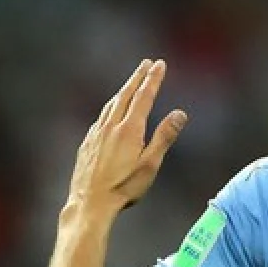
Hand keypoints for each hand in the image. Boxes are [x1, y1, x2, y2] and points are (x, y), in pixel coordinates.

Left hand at [68, 59, 186, 211]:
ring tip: (131, 82)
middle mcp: (111, 126)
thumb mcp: (151, 164)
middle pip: (126, 95)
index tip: (160, 65)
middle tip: (146, 64)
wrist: (90, 202)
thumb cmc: (124, 187)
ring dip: (123, 90)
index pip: (144, 97)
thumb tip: (180, 113)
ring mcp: (96, 133)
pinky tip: (111, 111)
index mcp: (129, 130)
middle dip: (137, 78)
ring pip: (111, 104)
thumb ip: (164, 136)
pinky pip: (101, 117)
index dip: (153, 80)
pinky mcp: (87, 143)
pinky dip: (111, 106)